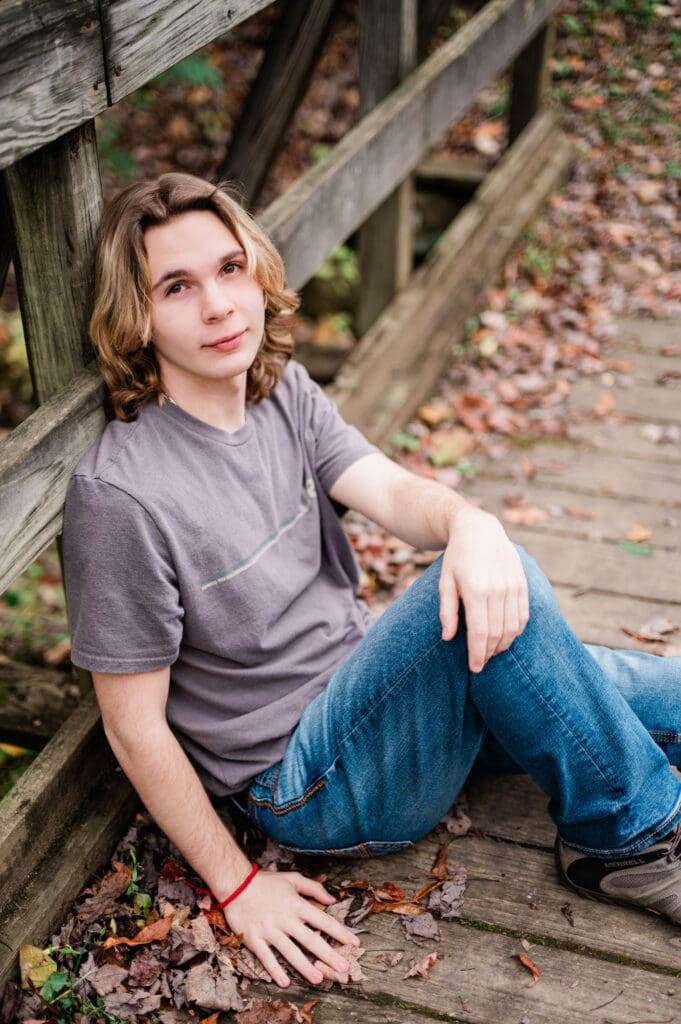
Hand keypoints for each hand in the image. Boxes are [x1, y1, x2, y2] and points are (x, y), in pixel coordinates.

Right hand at [224, 870, 359, 987]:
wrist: (236, 883)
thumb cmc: (266, 881)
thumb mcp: (292, 879)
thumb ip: (314, 888)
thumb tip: (332, 899)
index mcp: (296, 904)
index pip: (323, 921)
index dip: (340, 932)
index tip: (354, 943)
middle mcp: (285, 919)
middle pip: (311, 940)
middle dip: (329, 955)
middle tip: (343, 969)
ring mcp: (269, 930)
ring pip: (290, 952)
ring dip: (305, 967)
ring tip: (318, 979)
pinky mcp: (254, 938)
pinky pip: (266, 958)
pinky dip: (275, 970)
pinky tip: (285, 982)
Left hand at [438, 505, 528, 672]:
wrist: (479, 530)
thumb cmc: (457, 558)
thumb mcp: (445, 582)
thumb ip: (447, 611)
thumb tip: (448, 638)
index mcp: (475, 589)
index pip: (480, 632)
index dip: (478, 654)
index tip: (475, 668)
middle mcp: (497, 589)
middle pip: (497, 633)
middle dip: (489, 653)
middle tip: (481, 663)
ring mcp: (513, 586)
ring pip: (512, 628)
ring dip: (503, 645)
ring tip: (492, 653)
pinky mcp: (522, 584)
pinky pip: (523, 616)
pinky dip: (515, 631)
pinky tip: (505, 637)